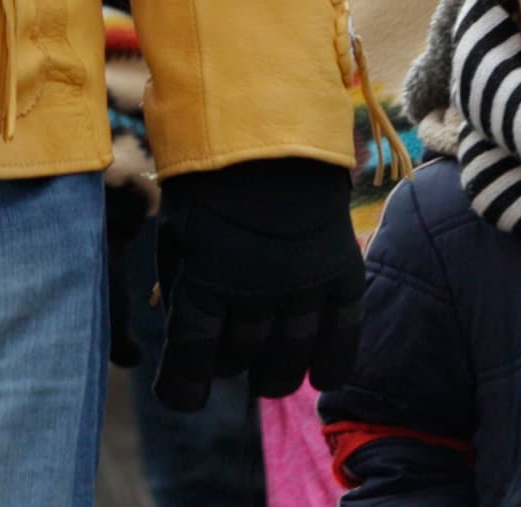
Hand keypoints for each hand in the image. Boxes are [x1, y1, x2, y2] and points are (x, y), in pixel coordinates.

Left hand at [152, 157, 361, 411]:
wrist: (271, 124)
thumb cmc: (210, 174)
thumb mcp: (177, 226)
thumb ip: (180, 283)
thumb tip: (185, 332)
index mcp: (204, 280)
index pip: (191, 359)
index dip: (182, 388)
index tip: (180, 395)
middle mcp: (254, 293)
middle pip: (238, 360)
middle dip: (226, 364)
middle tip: (226, 355)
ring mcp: (302, 287)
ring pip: (287, 360)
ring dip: (273, 374)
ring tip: (267, 375)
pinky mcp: (341, 275)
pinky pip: (343, 336)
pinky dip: (333, 363)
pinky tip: (322, 376)